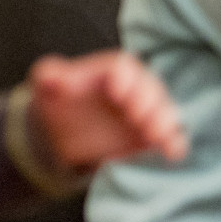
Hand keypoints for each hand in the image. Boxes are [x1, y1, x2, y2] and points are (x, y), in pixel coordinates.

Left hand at [30, 51, 188, 170]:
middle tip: (143, 122)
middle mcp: (135, 87)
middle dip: (150, 105)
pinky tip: (174, 153)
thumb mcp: (47, 87)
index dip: (124, 79)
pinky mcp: (152, 133)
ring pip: (164, 111)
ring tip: (162, 139)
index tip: (117, 94)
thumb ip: (48, 77)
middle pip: (150, 89)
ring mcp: (147, 110)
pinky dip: (174, 142)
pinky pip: (169, 135)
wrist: (63, 134)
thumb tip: (49, 77)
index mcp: (112, 70)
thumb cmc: (58, 102)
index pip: (124, 68)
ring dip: (165, 124)